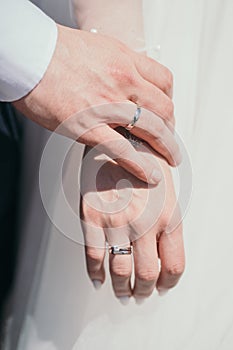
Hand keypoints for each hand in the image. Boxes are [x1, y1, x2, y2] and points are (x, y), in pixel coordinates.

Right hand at [13, 24, 180, 183]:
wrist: (30, 56)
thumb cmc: (56, 51)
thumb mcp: (97, 48)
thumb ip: (116, 65)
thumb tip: (122, 80)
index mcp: (125, 60)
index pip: (164, 80)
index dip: (170, 98)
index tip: (167, 110)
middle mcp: (123, 81)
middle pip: (164, 108)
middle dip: (171, 128)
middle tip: (171, 140)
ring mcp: (109, 105)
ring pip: (153, 129)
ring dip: (167, 147)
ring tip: (171, 159)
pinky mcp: (90, 127)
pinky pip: (124, 150)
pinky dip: (141, 165)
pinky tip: (150, 174)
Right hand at [80, 138, 184, 300]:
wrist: (120, 138)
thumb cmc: (148, 165)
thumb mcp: (169, 193)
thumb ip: (168, 226)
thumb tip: (164, 258)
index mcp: (169, 218)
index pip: (173, 267)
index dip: (168, 283)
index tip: (163, 287)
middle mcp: (144, 224)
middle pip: (146, 275)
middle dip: (144, 291)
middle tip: (140, 295)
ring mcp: (117, 221)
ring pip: (120, 271)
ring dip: (122, 289)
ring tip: (123, 293)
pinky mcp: (92, 217)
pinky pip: (93, 256)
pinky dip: (95, 274)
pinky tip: (99, 281)